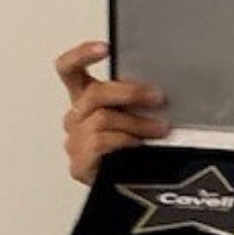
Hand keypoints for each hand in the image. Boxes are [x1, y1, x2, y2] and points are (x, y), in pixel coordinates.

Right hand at [55, 40, 169, 184]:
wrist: (134, 187)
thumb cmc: (141, 146)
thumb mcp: (141, 113)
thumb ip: (142, 98)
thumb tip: (164, 87)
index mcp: (87, 98)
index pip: (69, 70)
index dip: (82, 55)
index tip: (105, 47)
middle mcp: (77, 117)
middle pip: (94, 94)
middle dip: (131, 93)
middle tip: (158, 97)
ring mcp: (75, 141)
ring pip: (103, 120)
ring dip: (137, 123)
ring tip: (159, 129)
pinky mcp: (79, 164)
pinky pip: (101, 143)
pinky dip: (125, 143)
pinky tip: (139, 147)